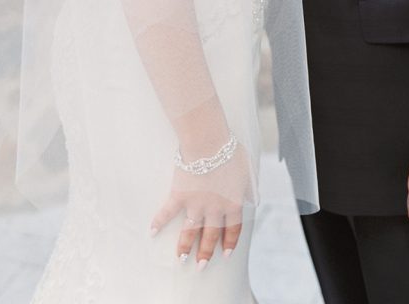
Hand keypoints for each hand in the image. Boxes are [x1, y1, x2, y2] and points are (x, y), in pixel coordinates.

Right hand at [150, 142, 250, 267]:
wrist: (208, 142)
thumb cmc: (230, 152)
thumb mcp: (248, 170)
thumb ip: (251, 188)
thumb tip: (256, 199)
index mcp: (232, 204)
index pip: (232, 229)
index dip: (229, 242)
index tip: (225, 254)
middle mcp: (214, 209)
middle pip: (210, 235)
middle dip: (206, 253)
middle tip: (201, 266)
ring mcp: (195, 204)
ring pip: (190, 231)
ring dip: (185, 246)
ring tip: (181, 259)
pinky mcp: (179, 195)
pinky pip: (167, 212)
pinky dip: (159, 222)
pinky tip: (152, 232)